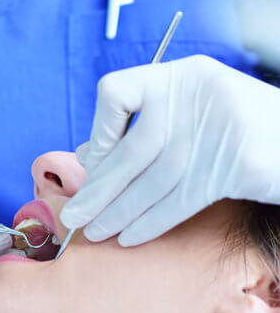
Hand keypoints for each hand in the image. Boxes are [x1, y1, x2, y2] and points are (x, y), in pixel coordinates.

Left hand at [61, 55, 279, 245]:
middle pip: (131, 150)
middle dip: (98, 190)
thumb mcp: (189, 114)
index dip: (99, 131)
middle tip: (73, 217)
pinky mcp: (240, 166)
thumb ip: (140, 129)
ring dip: (118, 213)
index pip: (115, 92)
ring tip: (96, 232)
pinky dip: (150, 223)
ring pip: (153, 181)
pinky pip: (179, 201)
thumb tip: (87, 154)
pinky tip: (130, 236)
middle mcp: (197, 95)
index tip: (94, 160)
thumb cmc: (233, 132)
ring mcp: (222, 128)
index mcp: (180, 76)